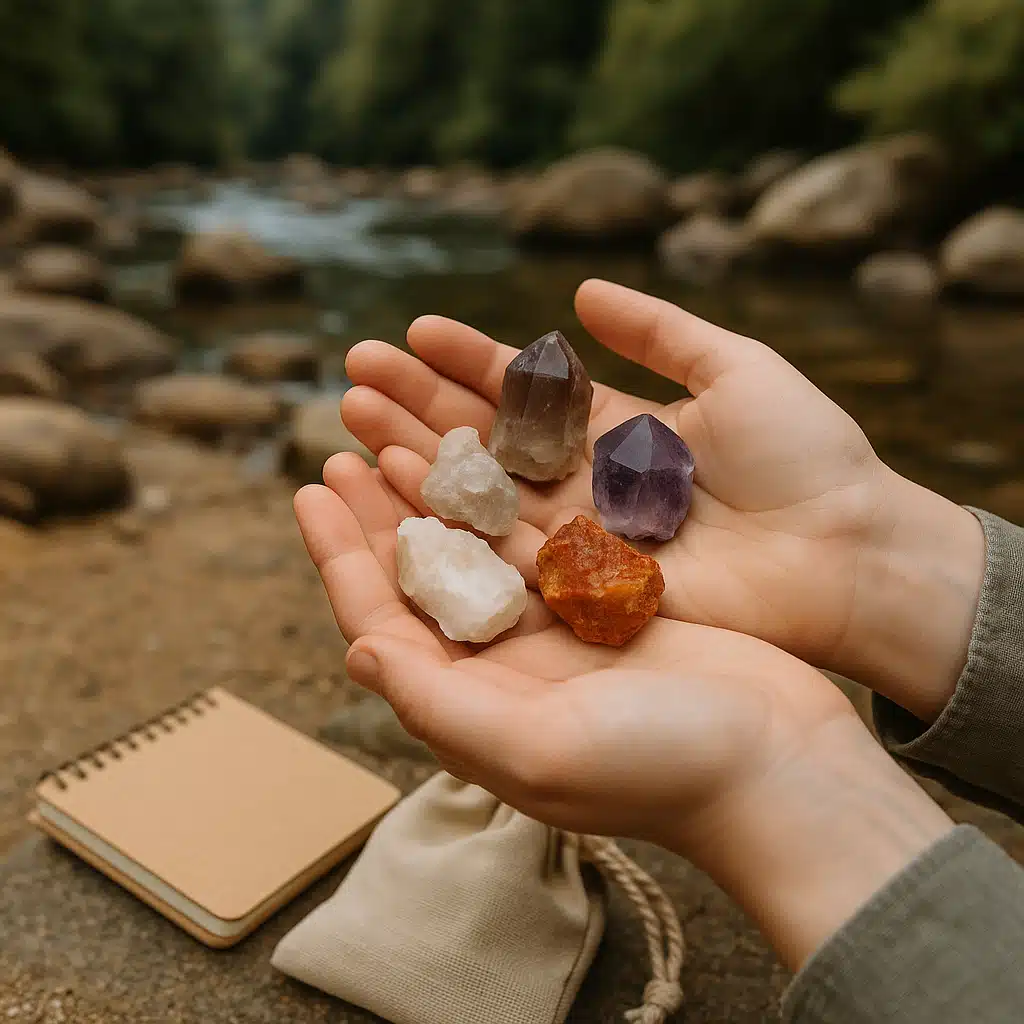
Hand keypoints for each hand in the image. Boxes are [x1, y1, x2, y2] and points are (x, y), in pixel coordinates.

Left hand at [294, 454, 952, 968]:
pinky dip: (507, 494)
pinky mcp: (610, 603)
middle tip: (343, 443)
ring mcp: (559, 633)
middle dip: (378, 511)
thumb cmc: (663, 769)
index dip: (340, 557)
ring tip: (401, 432)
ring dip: (436, 490)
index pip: (383, 622)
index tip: (310, 489)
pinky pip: (540, 536)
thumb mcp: (537, 753)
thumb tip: (356, 651)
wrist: (781, 766)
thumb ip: (439, 706)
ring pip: (476, 547)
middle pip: (421, 576)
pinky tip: (489, 450)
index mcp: (475, 705)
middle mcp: (506, 668)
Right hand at [342, 279, 983, 721]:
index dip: (468, 359)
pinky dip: (449, 515)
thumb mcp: (738, 368)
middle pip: (488, 438)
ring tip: (352, 419)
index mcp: (618, 429)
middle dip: (420, 403)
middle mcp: (587, 482)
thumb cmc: (806, 458)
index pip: (525, 388)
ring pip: (481, 490)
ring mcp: (580, 537)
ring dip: (415, 454)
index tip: (413, 331)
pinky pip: (502, 548)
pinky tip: (394, 481)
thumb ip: (660, 330)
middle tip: (354, 373)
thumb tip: (580, 294)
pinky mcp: (582, 586)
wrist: (846, 555)